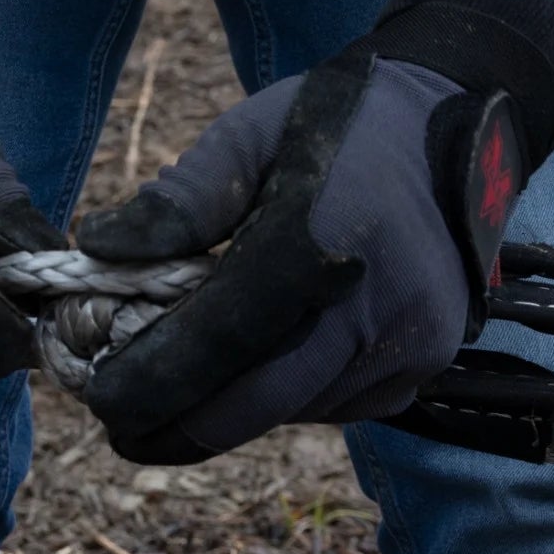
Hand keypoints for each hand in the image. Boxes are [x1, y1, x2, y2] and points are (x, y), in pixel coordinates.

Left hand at [76, 44, 527, 463]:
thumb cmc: (334, 126)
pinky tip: (261, 363)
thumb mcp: (249, 135)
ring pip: (291, 410)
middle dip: (179, 427)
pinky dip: (285, 396)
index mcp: (314, 242)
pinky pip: (333, 404)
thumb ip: (178, 199)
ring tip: (181, 386)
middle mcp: (370, 308)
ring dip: (231, 408)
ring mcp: (408, 345)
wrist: (457, 126)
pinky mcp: (424, 366)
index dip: (151, 384)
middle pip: (254, 404)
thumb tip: (97, 248)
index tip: (99, 402)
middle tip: (120, 427)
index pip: (217, 342)